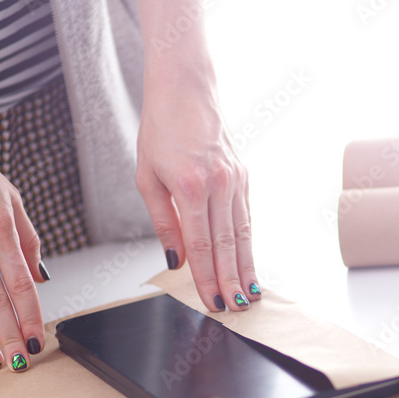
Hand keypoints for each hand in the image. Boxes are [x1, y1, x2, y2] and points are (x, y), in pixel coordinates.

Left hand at [135, 58, 258, 311]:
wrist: (186, 89)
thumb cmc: (160, 130)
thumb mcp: (147, 177)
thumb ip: (162, 222)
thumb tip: (175, 260)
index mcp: (189, 186)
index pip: (200, 244)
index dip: (206, 277)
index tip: (211, 300)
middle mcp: (218, 184)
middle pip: (226, 244)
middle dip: (230, 280)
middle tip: (235, 308)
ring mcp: (235, 180)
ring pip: (244, 233)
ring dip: (247, 267)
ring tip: (250, 294)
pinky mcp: (243, 175)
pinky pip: (247, 216)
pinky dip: (250, 243)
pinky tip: (251, 263)